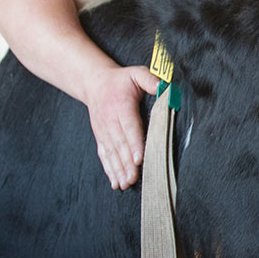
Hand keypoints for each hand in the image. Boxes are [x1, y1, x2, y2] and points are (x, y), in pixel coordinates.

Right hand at [84, 63, 163, 189]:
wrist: (94, 83)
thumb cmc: (120, 80)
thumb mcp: (136, 73)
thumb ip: (150, 79)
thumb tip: (164, 87)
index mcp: (121, 105)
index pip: (129, 126)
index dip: (134, 143)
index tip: (139, 159)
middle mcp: (110, 120)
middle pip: (120, 144)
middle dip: (127, 163)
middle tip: (134, 178)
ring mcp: (104, 131)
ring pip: (112, 153)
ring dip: (118, 170)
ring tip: (126, 184)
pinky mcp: (101, 137)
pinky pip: (104, 155)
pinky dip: (109, 170)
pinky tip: (115, 182)